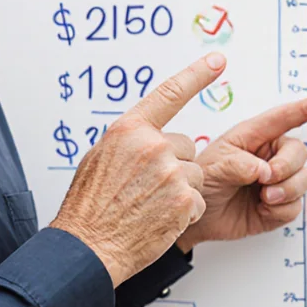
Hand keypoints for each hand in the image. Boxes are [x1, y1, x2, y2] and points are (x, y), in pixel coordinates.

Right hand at [48, 53, 224, 286]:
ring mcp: (171, 173)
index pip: (169, 93)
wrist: (89, 245)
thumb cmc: (89, 205)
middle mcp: (153, 146)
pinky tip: (159, 220)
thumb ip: (130, 141)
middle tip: (146, 188)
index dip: (197, 75)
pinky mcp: (185, 200)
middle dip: (174, 165)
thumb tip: (147, 135)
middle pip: (185, 146)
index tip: (217, 61)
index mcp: (129, 129)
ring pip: (193, 174)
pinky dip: (183, 212)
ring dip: (180, 190)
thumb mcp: (100, 157)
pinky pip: (197, 199)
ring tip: (150, 206)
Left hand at [175, 87, 306, 251]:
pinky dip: (281, 210)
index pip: (284, 118)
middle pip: (299, 152)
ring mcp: (277, 180)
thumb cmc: (203, 183)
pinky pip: (297, 206)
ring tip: (263, 198)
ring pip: (303, 179)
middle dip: (287, 167)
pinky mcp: (280, 205)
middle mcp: (269, 155)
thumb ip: (239, 165)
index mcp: (253, 137)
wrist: (198, 220)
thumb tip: (266, 171)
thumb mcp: (214, 167)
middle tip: (267, 180)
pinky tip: (262, 210)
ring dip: (287, 190)